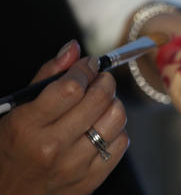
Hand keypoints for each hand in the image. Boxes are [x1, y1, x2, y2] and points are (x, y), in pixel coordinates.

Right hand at [0, 41, 128, 194]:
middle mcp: (52, 147)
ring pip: (116, 119)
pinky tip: (101, 128)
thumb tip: (74, 47)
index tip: (90, 64)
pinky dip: (116, 130)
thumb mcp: (17, 110)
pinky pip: (121, 143)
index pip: (72, 87)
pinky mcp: (90, 180)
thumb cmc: (12, 147)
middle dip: (105, 81)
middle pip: (99, 99)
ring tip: (101, 104)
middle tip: (100, 79)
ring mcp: (73, 166)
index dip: (86, 69)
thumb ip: (47, 76)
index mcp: (28, 126)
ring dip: (113, 104)